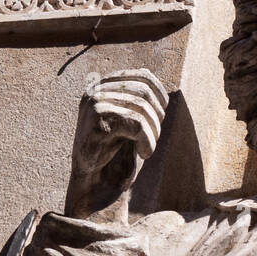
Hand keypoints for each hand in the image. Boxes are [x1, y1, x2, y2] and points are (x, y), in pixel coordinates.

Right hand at [64, 69, 168, 224]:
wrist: (95, 180)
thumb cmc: (115, 149)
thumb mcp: (128, 118)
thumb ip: (136, 98)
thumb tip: (151, 76)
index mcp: (103, 85)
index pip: (143, 75)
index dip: (161, 93)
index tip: (163, 115)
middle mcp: (95, 90)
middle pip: (144, 91)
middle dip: (157, 115)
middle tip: (154, 136)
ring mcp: (94, 104)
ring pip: (141, 108)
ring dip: (154, 131)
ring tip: (147, 147)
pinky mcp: (97, 122)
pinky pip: (136, 124)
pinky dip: (148, 141)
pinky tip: (144, 154)